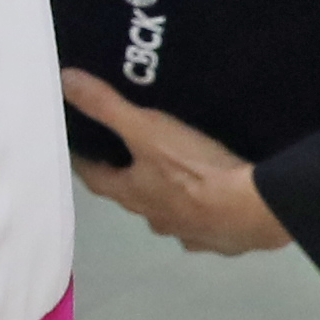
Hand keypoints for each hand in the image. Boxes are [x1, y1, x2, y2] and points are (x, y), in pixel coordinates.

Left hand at [58, 69, 287, 254]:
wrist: (253, 210)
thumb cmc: (193, 170)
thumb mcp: (148, 130)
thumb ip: (108, 106)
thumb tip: (65, 81)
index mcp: (132, 194)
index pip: (95, 179)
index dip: (85, 161)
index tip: (80, 147)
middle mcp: (154, 217)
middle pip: (132, 196)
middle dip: (129, 177)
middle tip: (131, 153)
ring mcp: (187, 232)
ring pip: (167, 213)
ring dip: (165, 196)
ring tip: (173, 172)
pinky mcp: (219, 239)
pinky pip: (203, 225)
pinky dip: (201, 212)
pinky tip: (213, 200)